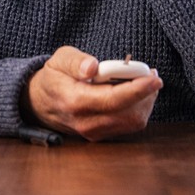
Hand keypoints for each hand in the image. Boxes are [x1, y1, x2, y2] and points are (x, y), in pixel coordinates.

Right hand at [24, 46, 162, 140]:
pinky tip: (138, 93)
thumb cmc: (54, 77)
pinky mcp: (101, 135)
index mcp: (75, 101)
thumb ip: (76, 61)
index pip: (114, 100)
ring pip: (133, 122)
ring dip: (146, 102)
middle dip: (147, 94)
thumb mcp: (59, 59)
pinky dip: (139, 108)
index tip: (154, 78)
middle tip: (152, 74)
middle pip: (129, 114)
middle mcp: (86, 122)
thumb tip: (93, 67)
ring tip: (146, 81)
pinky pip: (129, 125)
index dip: (138, 89)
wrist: (40, 103)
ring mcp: (94, 132)